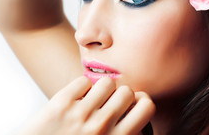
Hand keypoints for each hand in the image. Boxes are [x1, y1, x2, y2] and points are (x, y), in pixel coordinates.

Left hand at [18, 76, 155, 134]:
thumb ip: (121, 134)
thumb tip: (132, 111)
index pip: (147, 106)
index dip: (139, 101)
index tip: (129, 104)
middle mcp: (102, 127)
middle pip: (127, 91)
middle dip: (119, 95)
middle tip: (107, 104)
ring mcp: (81, 114)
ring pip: (107, 82)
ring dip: (101, 89)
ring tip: (91, 101)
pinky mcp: (61, 103)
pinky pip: (84, 80)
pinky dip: (81, 88)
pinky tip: (75, 100)